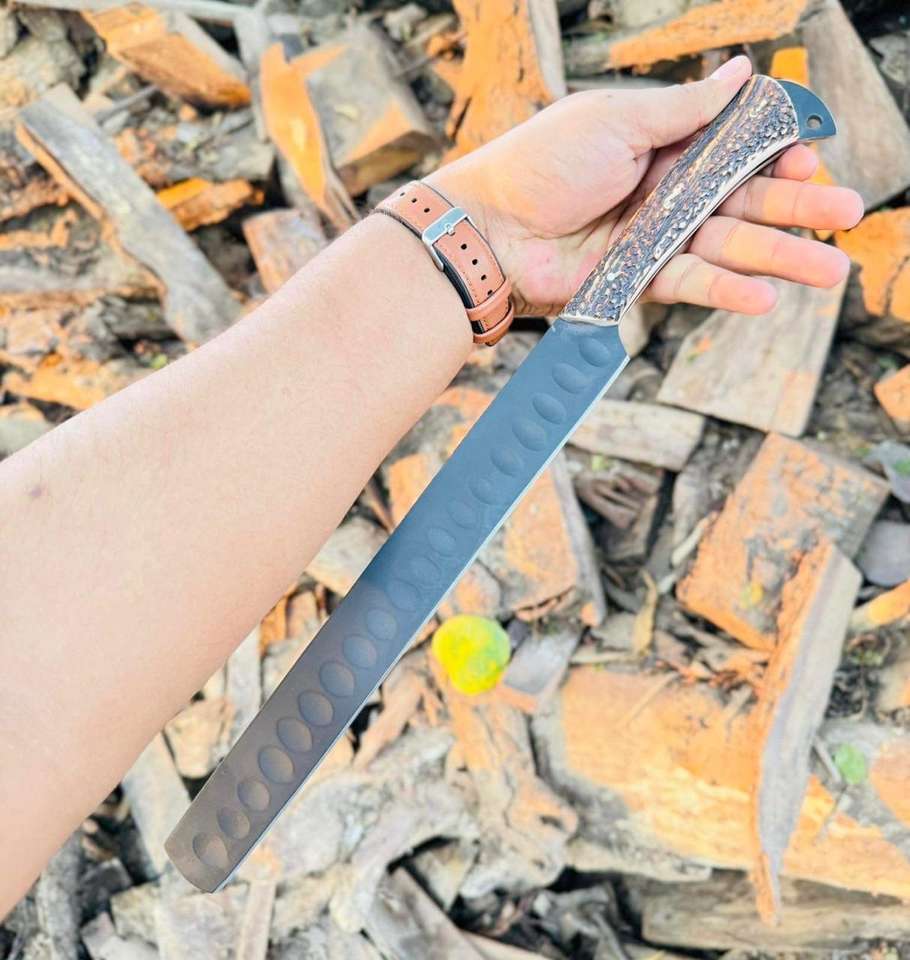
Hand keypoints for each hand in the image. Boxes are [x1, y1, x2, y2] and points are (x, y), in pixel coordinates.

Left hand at [426, 56, 863, 317]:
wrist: (490, 227)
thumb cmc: (542, 163)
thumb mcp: (618, 120)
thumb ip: (684, 109)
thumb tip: (741, 74)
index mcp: (664, 143)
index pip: (737, 150)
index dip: (776, 157)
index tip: (809, 162)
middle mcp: (665, 192)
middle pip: (743, 202)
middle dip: (797, 209)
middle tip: (848, 216)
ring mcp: (653, 239)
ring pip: (728, 248)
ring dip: (780, 258)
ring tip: (830, 271)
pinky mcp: (637, 280)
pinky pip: (691, 285)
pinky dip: (727, 290)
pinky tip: (766, 297)